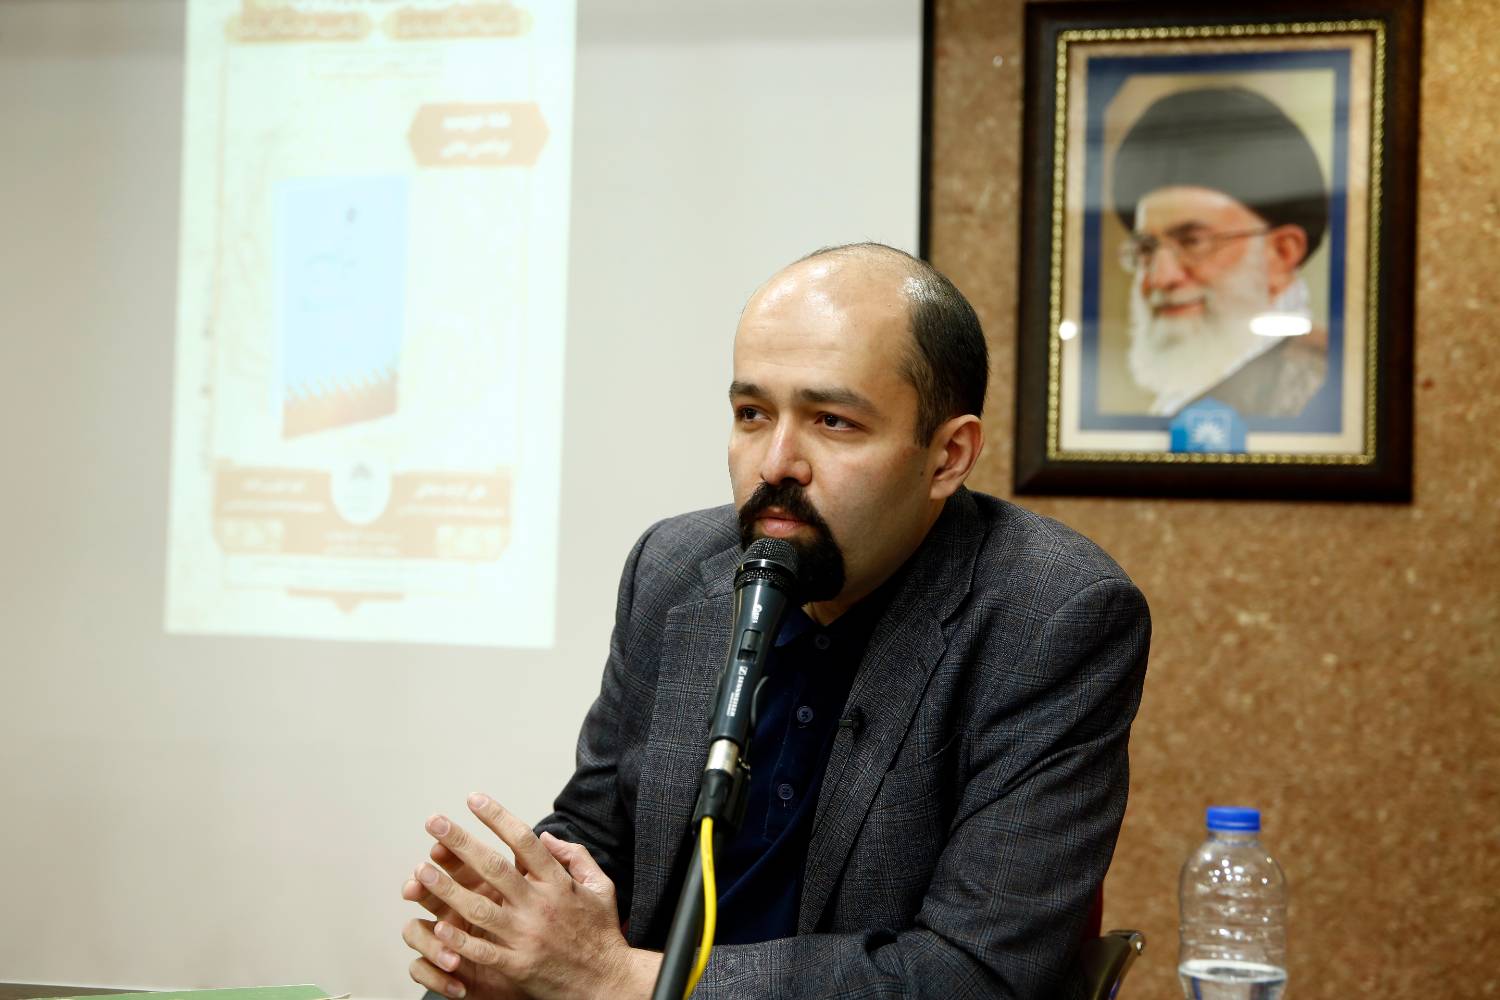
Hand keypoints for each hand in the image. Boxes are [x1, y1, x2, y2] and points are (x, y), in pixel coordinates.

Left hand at [416, 793, 660, 999]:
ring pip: (479, 908)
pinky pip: (481, 950)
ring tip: (422, 871)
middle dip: (460, 842)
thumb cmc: (602, 932)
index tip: (474, 799)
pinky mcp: (517, 965)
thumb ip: (575, 856)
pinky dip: (458, 939)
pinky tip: (437, 925)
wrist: (608, 983)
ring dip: (447, 888)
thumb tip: (546, 836)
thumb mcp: (600, 886)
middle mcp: (540, 906)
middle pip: (494, 867)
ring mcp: (526, 937)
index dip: (497, 817)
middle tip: (434, 823)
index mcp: (558, 884)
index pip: (524, 842)